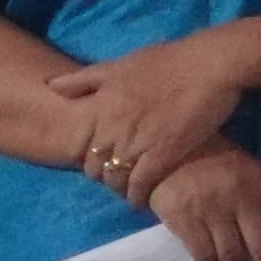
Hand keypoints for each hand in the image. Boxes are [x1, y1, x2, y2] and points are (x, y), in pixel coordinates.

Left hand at [50, 25, 258, 203]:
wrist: (210, 64)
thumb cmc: (168, 61)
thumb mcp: (120, 64)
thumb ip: (85, 79)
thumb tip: (50, 86)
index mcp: (102, 105)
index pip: (82, 146)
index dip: (92, 159)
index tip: (106, 162)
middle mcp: (113, 126)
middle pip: (95, 167)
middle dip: (105, 176)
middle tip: (120, 178)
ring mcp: (137, 142)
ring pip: (116, 179)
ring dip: (121, 189)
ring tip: (132, 190)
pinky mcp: (162, 154)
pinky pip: (140, 186)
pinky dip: (138, 197)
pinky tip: (144, 199)